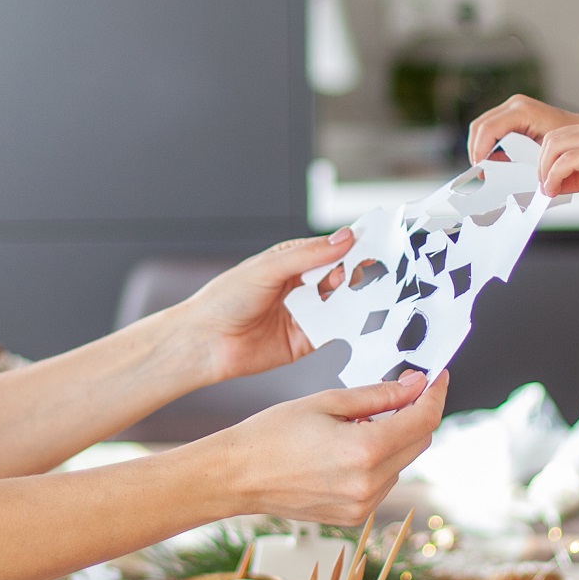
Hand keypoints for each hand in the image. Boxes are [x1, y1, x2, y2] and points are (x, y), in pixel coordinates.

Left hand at [168, 232, 357, 384]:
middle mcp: (298, 287)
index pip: (328, 249)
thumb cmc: (225, 299)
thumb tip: (344, 238)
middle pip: (338, 276)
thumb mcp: (268, 269)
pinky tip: (356, 318)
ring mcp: (303, 314)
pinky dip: (346, 325)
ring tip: (365, 293)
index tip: (373, 242)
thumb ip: (308, 255)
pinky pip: (333, 331)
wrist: (205, 342)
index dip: (350, 246)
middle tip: (372, 270)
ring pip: (339, 303)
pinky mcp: (305, 341)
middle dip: (355, 273)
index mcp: (289, 262)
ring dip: (352, 298)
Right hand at [213, 371, 447, 525]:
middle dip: (415, 414)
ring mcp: (363, 505)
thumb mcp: (327, 402)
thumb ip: (378, 395)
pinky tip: (346, 450)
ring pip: (402, 463)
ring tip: (355, 425)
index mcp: (365, 450)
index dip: (435, 394)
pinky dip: (377, 462)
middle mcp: (369, 484)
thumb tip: (415, 386)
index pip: (423, 419)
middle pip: (419, 442)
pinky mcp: (354, 517)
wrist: (237, 477)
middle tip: (399, 392)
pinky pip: (383, 483)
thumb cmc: (271, 435)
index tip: (437, 378)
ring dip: (394, 439)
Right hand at [468, 94, 578, 166]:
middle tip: (481, 172)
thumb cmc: (570, 143)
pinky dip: (488, 144)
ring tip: (487, 168)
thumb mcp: (543, 154)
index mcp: (522, 111)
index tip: (481, 169)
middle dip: (476, 150)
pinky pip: (490, 127)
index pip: (488, 129)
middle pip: (479, 126)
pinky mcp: (513, 113)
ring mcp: (513, 107)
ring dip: (480, 147)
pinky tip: (495, 159)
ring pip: (481, 126)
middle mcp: (515, 104)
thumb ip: (519, 161)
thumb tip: (496, 170)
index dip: (479, 150)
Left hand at [537, 118, 578, 202]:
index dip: (545, 160)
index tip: (547, 182)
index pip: (557, 138)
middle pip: (551, 139)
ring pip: (555, 146)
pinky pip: (568, 159)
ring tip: (550, 189)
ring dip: (546, 171)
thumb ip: (578, 177)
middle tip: (546, 187)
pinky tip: (557, 188)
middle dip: (541, 165)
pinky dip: (555, 175)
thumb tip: (554, 184)